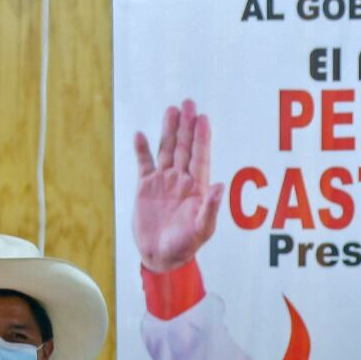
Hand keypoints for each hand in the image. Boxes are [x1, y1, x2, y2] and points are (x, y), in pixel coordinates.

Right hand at [133, 99, 223, 272]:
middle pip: (184, 147)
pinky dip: (142, 150)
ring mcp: (163, 181)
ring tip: (170, 110)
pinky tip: (141, 135)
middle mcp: (181, 180)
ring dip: (168, 131)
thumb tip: (219, 186)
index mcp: (197, 188)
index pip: (200, 156)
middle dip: (186, 125)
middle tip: (188, 103)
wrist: (161, 256)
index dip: (202, 137)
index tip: (203, 118)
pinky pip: (144, 163)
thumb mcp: (202, 229)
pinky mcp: (145, 187)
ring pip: (166, 150)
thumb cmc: (185, 246)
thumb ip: (210, 208)